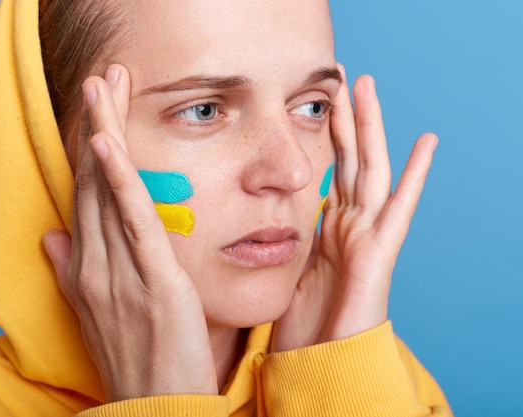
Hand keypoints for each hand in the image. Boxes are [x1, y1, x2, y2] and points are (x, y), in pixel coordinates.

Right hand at [42, 65, 217, 401]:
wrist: (156, 411)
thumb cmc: (135, 360)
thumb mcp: (96, 315)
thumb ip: (72, 272)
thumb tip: (53, 236)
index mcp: (86, 269)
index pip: (86, 195)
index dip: (91, 148)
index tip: (98, 108)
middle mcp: (94, 265)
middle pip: (93, 181)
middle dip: (97, 125)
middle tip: (105, 76)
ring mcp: (118, 273)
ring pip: (106, 191)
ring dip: (105, 134)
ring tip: (105, 85)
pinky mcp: (152, 282)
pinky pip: (133, 223)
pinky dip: (120, 180)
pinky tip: (109, 143)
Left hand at [271, 66, 437, 351]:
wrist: (318, 366)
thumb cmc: (301, 325)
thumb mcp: (287, 269)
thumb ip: (288, 238)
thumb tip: (265, 215)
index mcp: (327, 229)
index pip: (329, 172)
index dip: (324, 137)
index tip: (316, 104)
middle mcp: (348, 226)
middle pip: (349, 160)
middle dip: (346, 120)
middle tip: (343, 80)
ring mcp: (366, 237)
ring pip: (371, 170)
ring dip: (371, 128)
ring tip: (369, 88)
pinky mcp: (379, 254)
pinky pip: (399, 208)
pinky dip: (416, 176)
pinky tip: (426, 142)